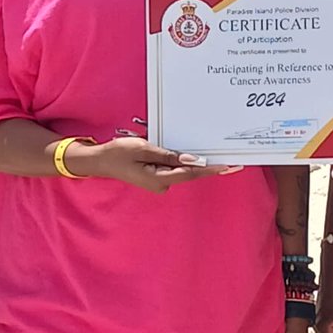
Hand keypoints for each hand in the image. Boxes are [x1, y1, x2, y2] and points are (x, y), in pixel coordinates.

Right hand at [69, 137, 241, 193]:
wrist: (100, 160)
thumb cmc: (119, 153)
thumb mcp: (144, 148)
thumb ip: (169, 155)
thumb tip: (192, 159)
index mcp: (160, 179)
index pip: (192, 172)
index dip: (212, 169)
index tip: (230, 166)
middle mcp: (163, 184)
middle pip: (190, 172)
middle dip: (209, 166)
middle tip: (232, 160)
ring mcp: (159, 181)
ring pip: (183, 170)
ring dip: (197, 163)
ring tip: (217, 157)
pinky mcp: (156, 176)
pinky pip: (174, 168)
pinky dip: (184, 162)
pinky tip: (193, 155)